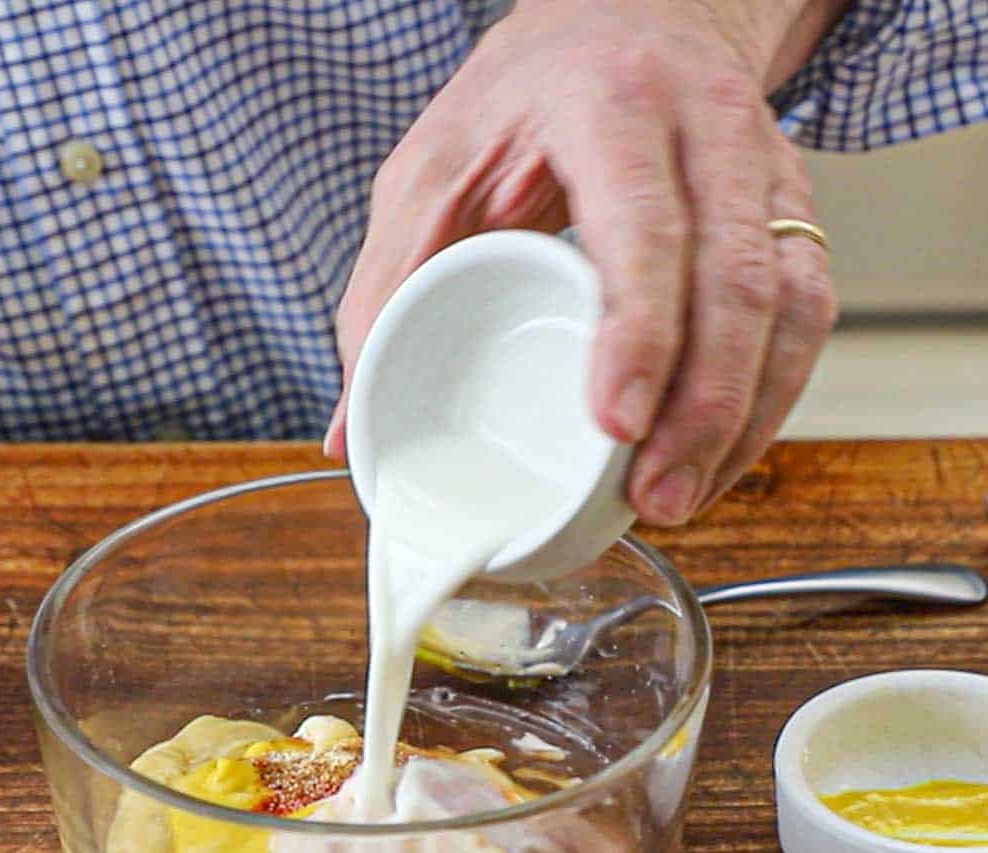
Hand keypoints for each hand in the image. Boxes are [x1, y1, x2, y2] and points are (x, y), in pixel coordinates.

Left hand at [327, 0, 842, 525]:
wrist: (622, 22)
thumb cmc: (520, 103)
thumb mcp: (430, 170)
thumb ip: (384, 289)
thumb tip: (351, 431)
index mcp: (611, 105)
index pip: (645, 223)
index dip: (641, 329)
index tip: (616, 424)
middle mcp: (709, 130)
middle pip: (737, 280)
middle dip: (702, 406)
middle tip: (651, 495)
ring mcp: (762, 173)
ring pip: (792, 306)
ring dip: (742, 418)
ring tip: (680, 498)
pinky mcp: (787, 215)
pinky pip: (808, 316)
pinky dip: (769, 399)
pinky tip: (720, 457)